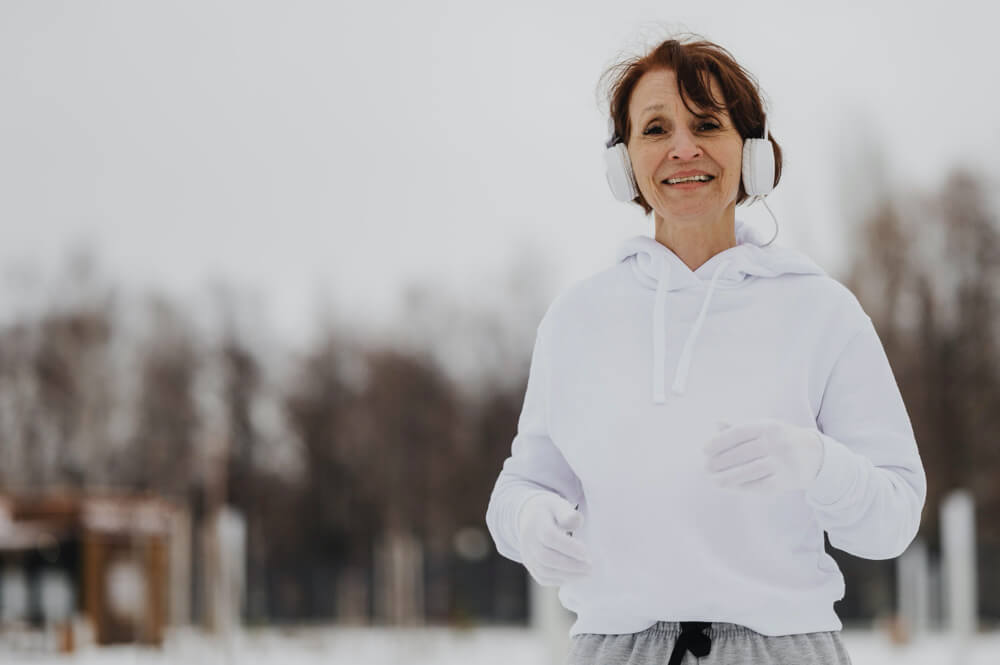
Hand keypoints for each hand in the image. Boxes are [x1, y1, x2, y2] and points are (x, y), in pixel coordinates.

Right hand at [516, 492, 591, 586]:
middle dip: (570, 565)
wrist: (528, 517)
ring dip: (567, 575)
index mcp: (537, 522)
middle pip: (546, 557)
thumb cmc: (549, 511)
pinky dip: (559, 580)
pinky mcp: (530, 565)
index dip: (568, 546)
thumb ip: (567, 512)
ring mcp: (527, 554)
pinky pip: (542, 577)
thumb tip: (577, 521)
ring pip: (544, 570)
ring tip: (585, 574)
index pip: (550, 536)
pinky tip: (573, 576)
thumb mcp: (558, 505)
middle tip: (590, 567)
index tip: (586, 552)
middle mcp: (529, 540)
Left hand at [702, 418, 824, 494]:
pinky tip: (730, 487)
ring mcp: (783, 462)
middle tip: (706, 467)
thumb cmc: (780, 439)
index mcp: (769, 426)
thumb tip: (717, 424)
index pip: (739, 432)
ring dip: (729, 477)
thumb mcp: (764, 428)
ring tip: (713, 480)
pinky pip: (760, 485)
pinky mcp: (786, 479)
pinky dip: (743, 486)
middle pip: (743, 453)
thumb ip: (740, 428)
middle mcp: (777, 442)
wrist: (813, 454)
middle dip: (721, 461)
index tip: (704, 450)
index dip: (720, 441)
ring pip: (750, 471)